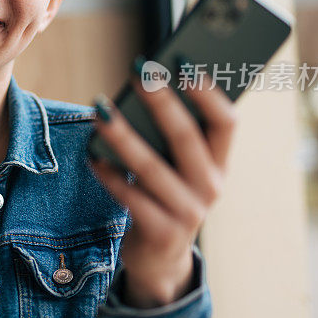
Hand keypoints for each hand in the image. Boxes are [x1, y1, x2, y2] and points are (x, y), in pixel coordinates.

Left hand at [89, 59, 236, 307]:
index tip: (182, 59)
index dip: (207, 91)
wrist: (161, 258)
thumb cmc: (165, 194)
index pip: (226, 122)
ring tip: (99, 109)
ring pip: (151, 167)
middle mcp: (211, 187)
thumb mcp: (178, 168)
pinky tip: (91, 156)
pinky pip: (130, 197)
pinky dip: (109, 174)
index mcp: (219, 163)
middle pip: (187, 137)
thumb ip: (170, 135)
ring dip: (123, 135)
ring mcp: (189, 214)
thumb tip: (144, 82)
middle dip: (162, 101)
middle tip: (139, 71)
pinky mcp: (161, 233)